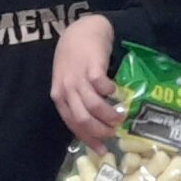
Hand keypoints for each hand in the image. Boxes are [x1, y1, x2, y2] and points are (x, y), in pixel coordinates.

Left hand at [49, 14, 121, 145]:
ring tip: (121, 116)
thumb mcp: (69, 81)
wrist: (81, 31)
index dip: (88, 139)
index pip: (72, 124)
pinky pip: (102, 86)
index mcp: (59, 96)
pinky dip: (111, 93)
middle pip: (83, 119)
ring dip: (109, 115)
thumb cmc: (76, 58)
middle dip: (100, 131)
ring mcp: (78, 78)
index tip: (102, 150)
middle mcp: (67, 89)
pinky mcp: (92, 66)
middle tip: (114, 132)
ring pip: (93, 106)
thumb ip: (77, 101)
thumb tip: (94, 125)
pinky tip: (118, 93)